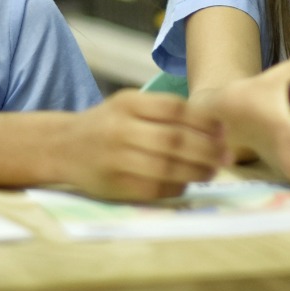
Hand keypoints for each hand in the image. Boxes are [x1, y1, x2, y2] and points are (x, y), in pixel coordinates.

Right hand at [57, 90, 228, 200]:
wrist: (62, 146)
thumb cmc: (107, 124)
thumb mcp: (128, 104)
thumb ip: (163, 111)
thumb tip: (214, 128)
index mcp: (127, 102)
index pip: (175, 108)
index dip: (204, 121)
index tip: (223, 131)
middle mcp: (121, 128)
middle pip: (174, 139)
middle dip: (207, 149)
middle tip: (227, 156)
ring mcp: (116, 158)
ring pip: (167, 166)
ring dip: (197, 171)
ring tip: (212, 171)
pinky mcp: (114, 184)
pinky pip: (154, 188)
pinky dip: (176, 186)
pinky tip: (187, 183)